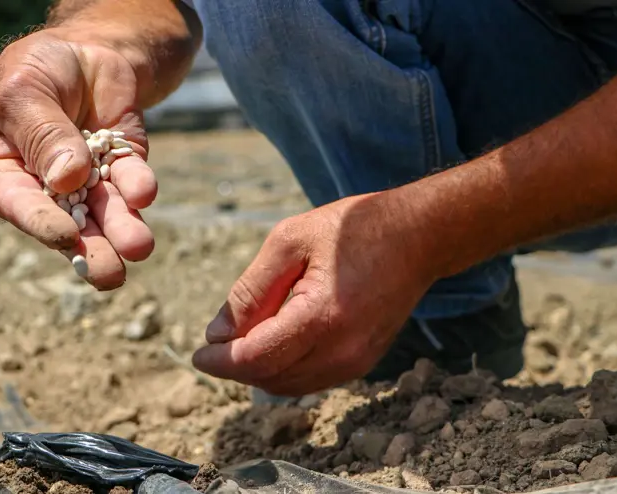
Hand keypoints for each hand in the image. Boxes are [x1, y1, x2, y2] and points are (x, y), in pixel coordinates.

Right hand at [0, 29, 156, 288]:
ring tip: (139, 247)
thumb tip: (65, 178)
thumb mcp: (28, 91)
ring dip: (123, 229)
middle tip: (110, 274)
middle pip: (67, 224)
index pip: (17, 204)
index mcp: (5, 173)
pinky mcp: (122, 168)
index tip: (66, 236)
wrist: (87, 51)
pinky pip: (131, 181)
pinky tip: (144, 191)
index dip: (40, 223)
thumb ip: (43, 134)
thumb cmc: (39, 69)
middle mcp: (46, 188)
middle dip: (91, 249)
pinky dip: (139, 186)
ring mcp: (88, 182)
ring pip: (105, 212)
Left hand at [192, 192, 439, 395]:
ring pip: (287, 385)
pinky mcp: (362, 363)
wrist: (419, 236)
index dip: (220, 362)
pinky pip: (309, 380)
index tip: (197, 353)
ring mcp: (356, 362)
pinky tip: (275, 337)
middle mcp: (342, 350)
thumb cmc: (353, 229)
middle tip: (217, 339)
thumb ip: (250, 290)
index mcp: (322, 317)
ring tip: (246, 333)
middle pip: (268, 378)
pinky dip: (282, 367)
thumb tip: (217, 334)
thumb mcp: (289, 241)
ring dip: (258, 368)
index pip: (255, 359)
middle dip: (235, 365)